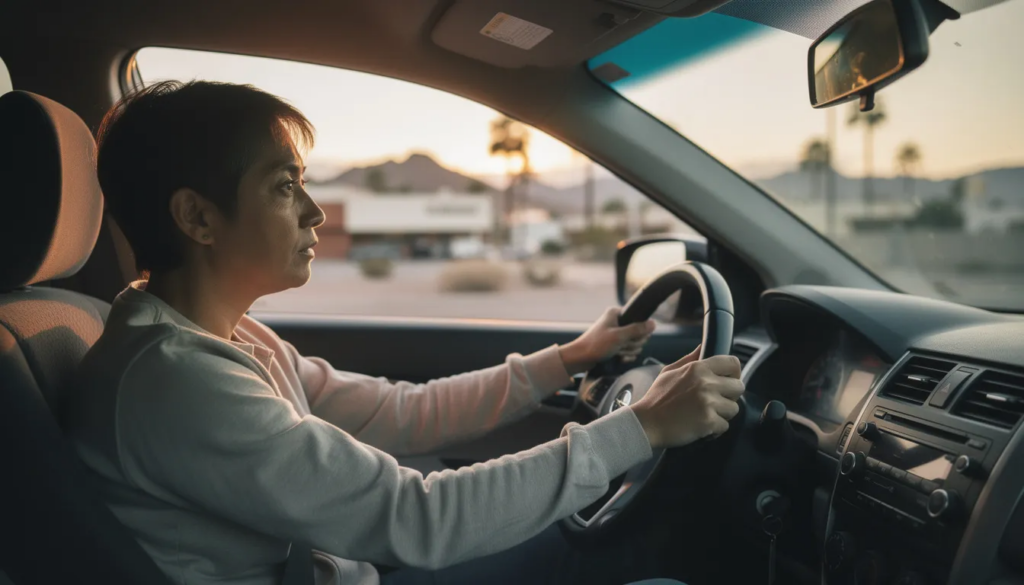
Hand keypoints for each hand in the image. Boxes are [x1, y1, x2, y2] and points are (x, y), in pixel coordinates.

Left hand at [559, 307, 655, 374]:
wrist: (580, 358)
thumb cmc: (596, 345)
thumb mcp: (618, 337)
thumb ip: (637, 329)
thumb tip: (654, 324)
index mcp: (616, 313)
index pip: (640, 318)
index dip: (639, 330)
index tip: (631, 338)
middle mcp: (617, 321)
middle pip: (639, 332)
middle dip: (632, 343)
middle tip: (621, 346)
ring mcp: (617, 333)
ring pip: (635, 343)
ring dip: (628, 351)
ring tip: (617, 353)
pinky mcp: (616, 344)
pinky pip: (630, 350)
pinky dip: (626, 356)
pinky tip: (619, 358)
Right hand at [630, 346, 744, 448]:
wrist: (646, 423)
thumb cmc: (656, 399)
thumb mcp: (669, 371)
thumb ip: (690, 359)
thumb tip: (702, 347)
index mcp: (698, 368)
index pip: (733, 363)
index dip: (734, 373)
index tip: (728, 381)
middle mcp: (706, 383)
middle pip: (739, 387)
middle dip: (729, 396)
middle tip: (714, 402)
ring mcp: (708, 402)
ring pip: (734, 408)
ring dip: (722, 415)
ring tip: (704, 415)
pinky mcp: (708, 421)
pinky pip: (725, 427)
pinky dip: (714, 430)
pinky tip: (701, 427)